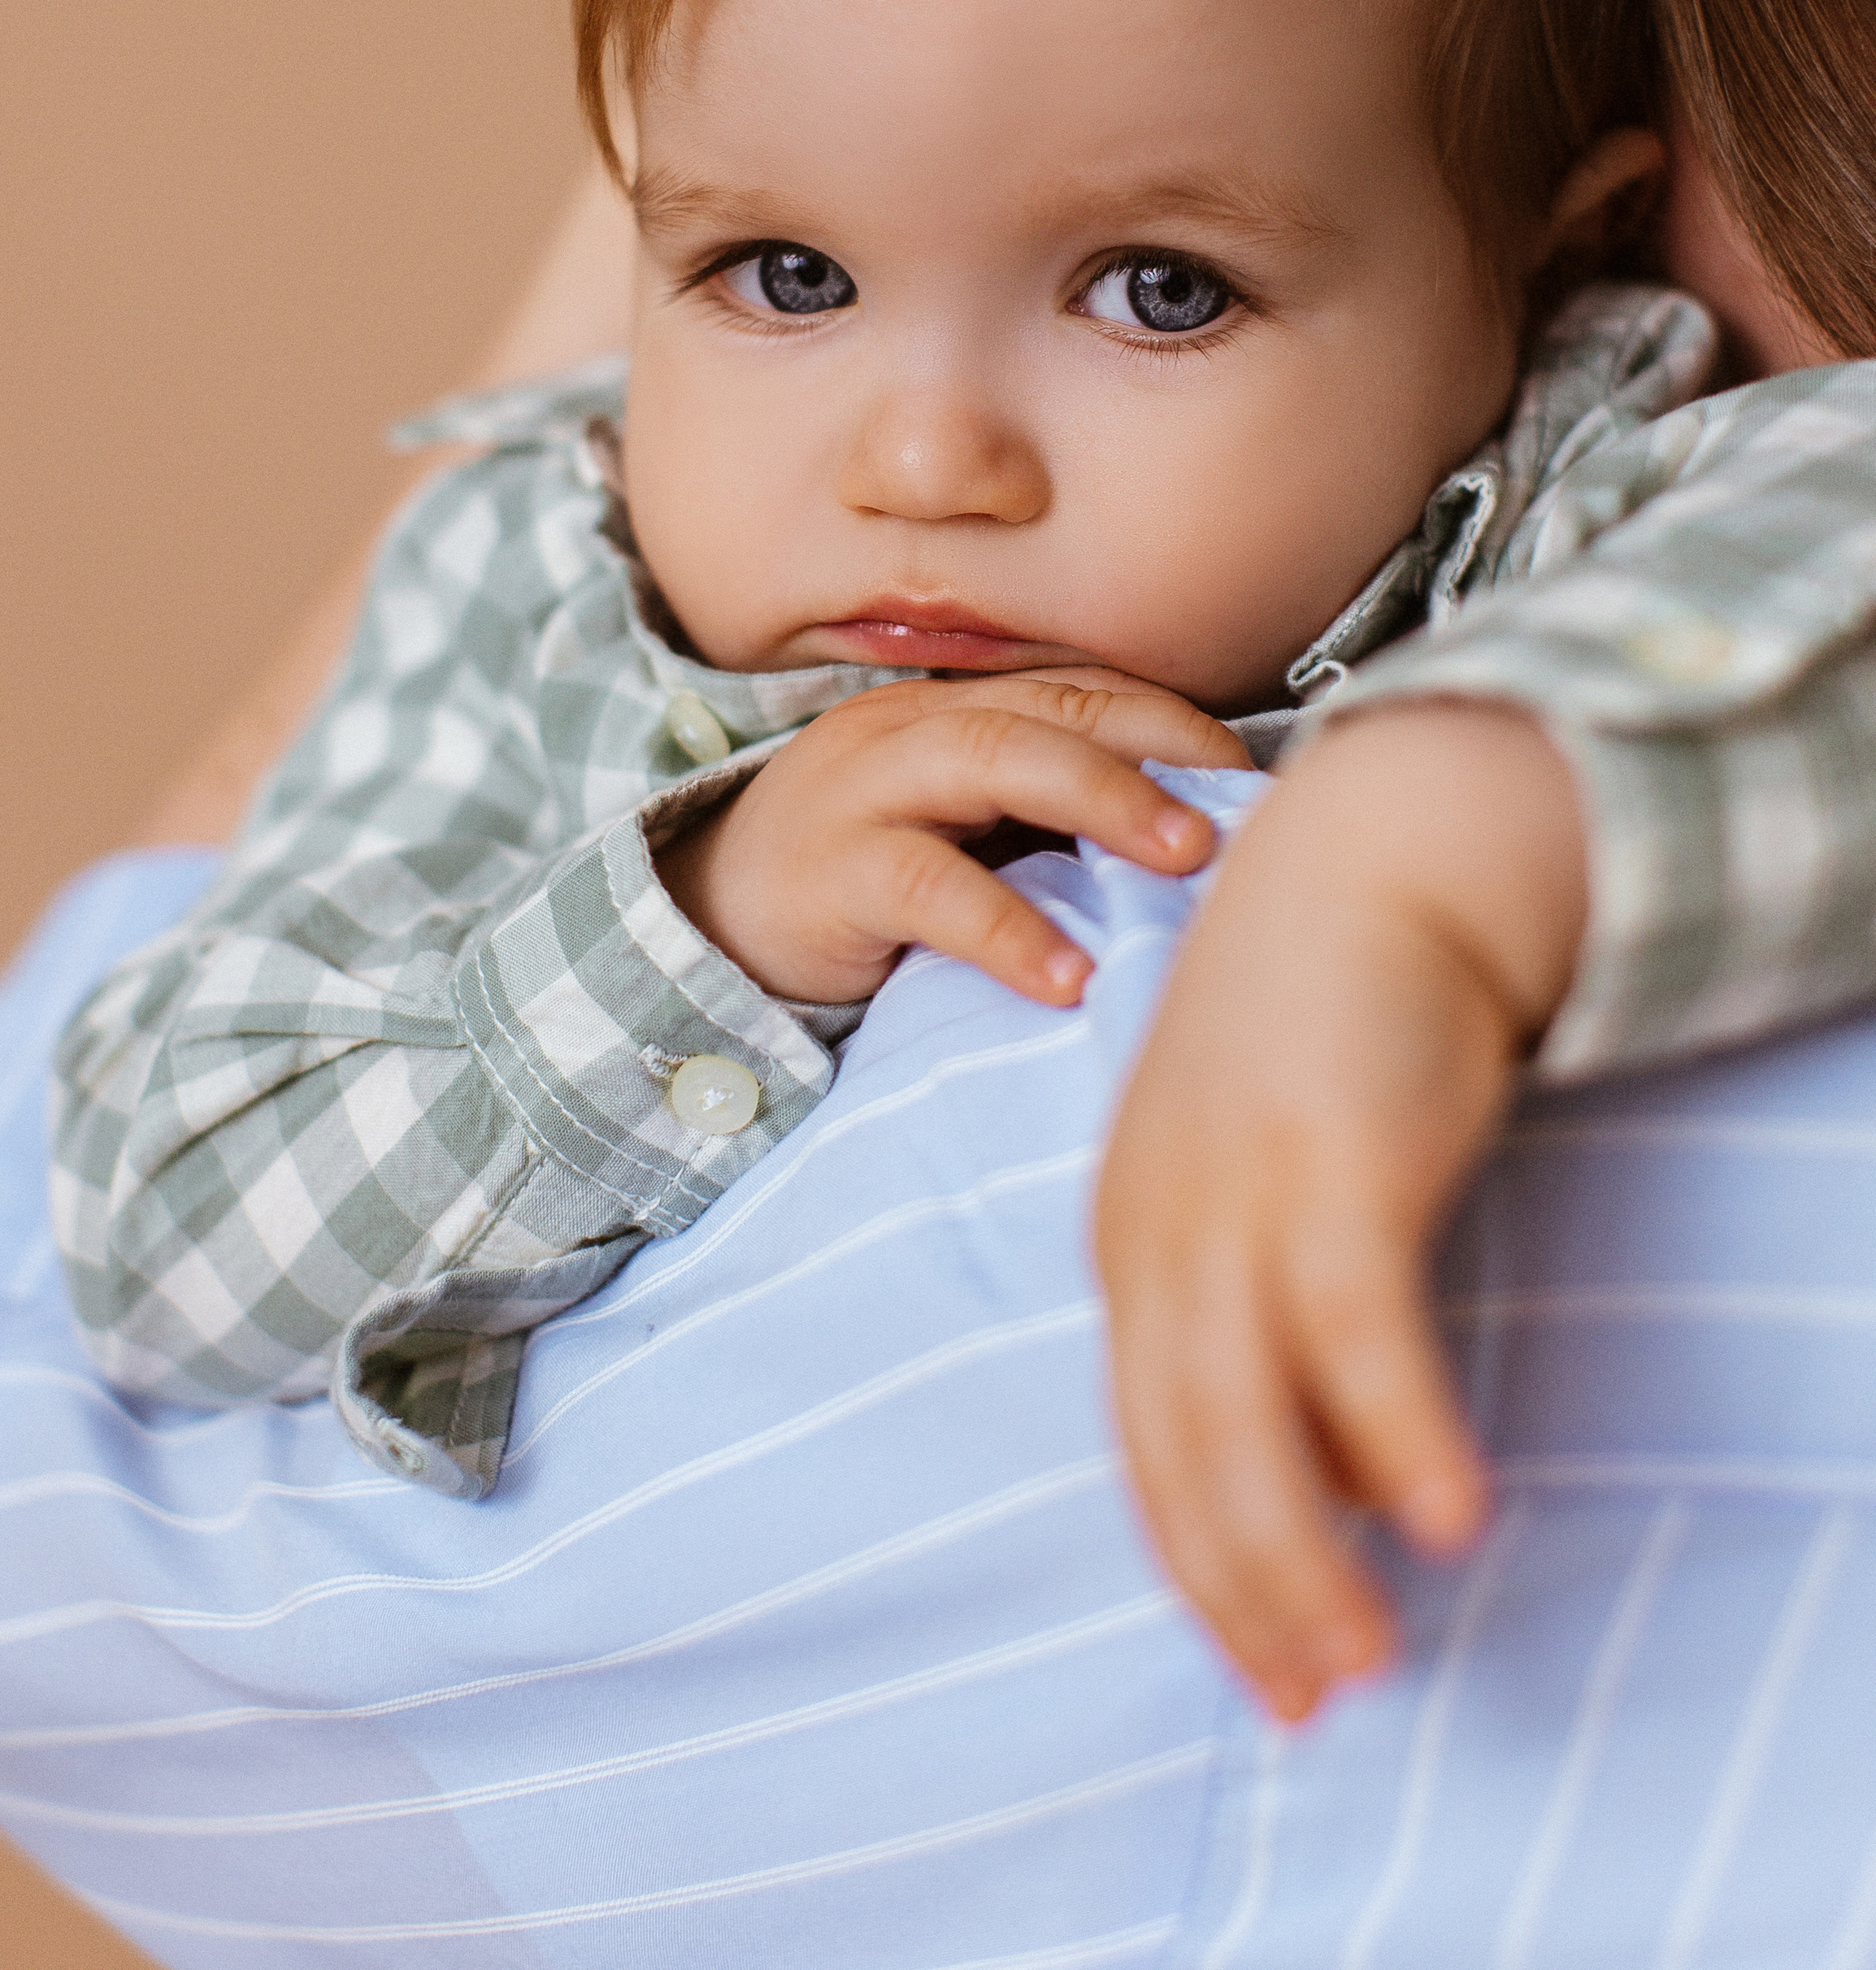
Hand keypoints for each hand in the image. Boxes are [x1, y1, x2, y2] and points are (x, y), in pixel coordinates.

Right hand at [657, 670, 1247, 1006]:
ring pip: (993, 760)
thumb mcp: (951, 832)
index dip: (1166, 719)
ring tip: (1180, 860)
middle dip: (1151, 751)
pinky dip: (1006, 927)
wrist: (700, 925)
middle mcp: (909, 729)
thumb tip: (1186, 845)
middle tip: (1234, 810)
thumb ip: (1036, 822)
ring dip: (1101, 801)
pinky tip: (1067, 974)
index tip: (1247, 769)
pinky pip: (927, 886)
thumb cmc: (855, 886)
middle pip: (1046, 709)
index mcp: (947, 711)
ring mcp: (864, 792)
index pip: (1073, 688)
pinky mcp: (831, 873)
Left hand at [1094, 701, 1587, 1724]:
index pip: (1145, 1442)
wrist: (1362, 870)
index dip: (1199, 1566)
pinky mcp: (1329, 1165)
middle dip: (1244, 1592)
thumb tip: (1331, 1472)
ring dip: (1305, 1555)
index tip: (1260, 1672)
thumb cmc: (1318, 1032)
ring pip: (1248, 1419)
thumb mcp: (1262, 1179)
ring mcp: (1234, 1199)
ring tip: (1368, 1657)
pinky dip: (1395, 1433)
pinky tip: (1443, 1518)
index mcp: (1131, 1239)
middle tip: (1312, 1703)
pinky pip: (1357, 1332)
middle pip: (1183, 1452)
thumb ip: (1268, 1314)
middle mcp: (1161, 1231)